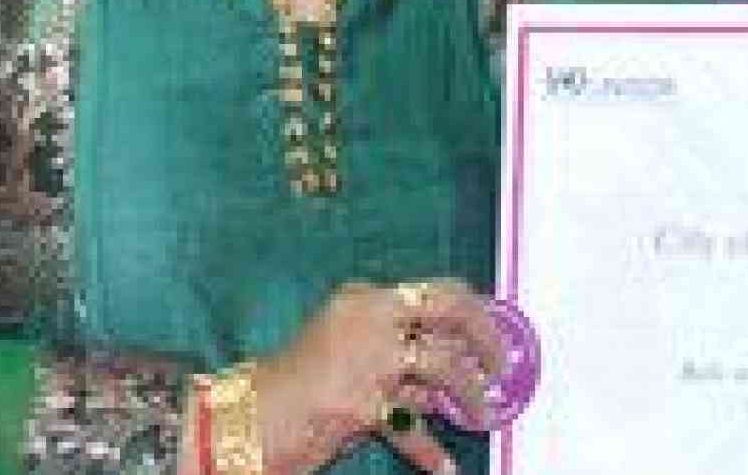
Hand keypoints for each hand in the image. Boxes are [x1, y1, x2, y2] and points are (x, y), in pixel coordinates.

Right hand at [248, 279, 509, 472]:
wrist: (246, 418)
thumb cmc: (298, 390)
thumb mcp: (352, 359)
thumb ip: (400, 360)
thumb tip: (455, 370)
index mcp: (365, 300)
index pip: (436, 290)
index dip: (473, 311)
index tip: (494, 332)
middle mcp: (369, 317)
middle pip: (449, 307)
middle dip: (485, 334)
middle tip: (500, 363)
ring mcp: (365, 356)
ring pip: (441, 363)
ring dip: (469, 393)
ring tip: (482, 415)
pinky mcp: (359, 399)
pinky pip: (408, 424)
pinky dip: (427, 447)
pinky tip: (445, 466)